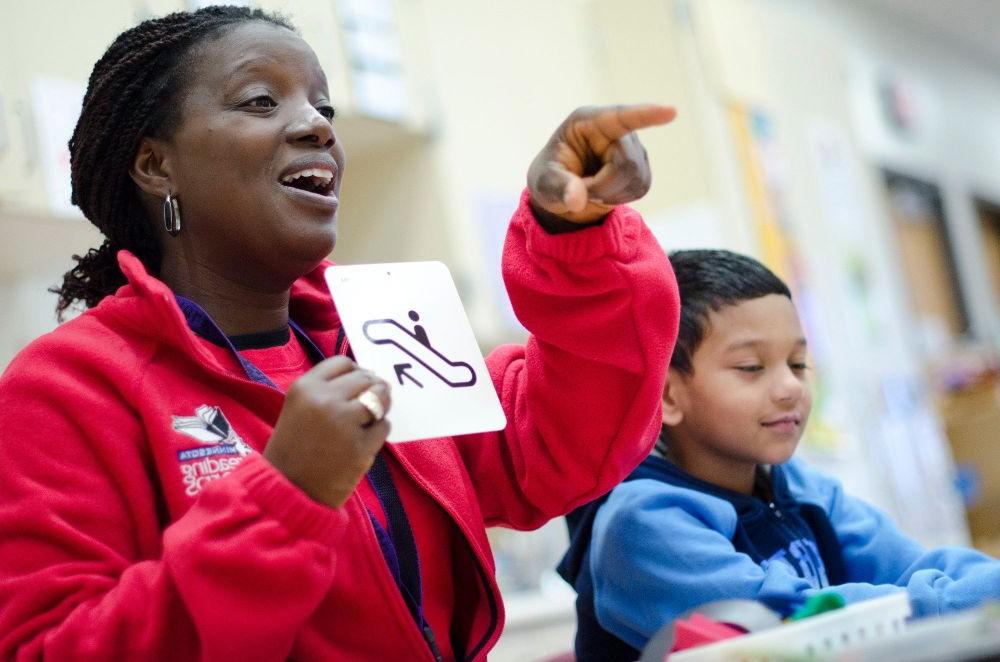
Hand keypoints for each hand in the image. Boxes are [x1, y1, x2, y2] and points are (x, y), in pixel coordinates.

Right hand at [264, 356, 390, 507]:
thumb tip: (368, 378)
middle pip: (366, 378)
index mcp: (305, 387)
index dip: (356, 372)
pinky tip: (365, 441)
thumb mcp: (299, 408)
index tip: (358, 384)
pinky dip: (379, 432)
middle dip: (373, 388)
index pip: (343, 363)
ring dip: (381, 407)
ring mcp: (345, 423)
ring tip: (370, 419)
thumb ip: (326, 390)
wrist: (287, 491)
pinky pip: (383, 427)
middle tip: (371, 403)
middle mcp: (325, 400)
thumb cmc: (293, 449)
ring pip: (380, 398)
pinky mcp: (361, 447)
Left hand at [527, 104, 675, 223]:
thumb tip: (576, 198)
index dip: (646, 114)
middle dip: (604, 186)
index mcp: (588, 122)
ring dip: (612, 194)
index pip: (621, 117)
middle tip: (579, 191)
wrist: (561, 192)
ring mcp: (631, 146)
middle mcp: (615, 130)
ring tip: (590, 190)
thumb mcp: (543, 184)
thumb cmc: (548, 179)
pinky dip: (621, 198)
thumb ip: (558, 188)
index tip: (671, 111)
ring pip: (637, 177)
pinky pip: (642, 187)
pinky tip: (605, 194)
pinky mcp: (640, 165)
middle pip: (627, 163)